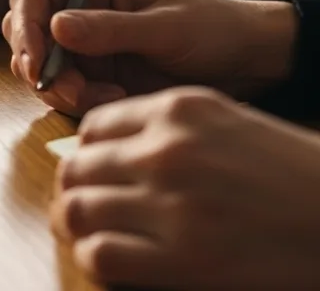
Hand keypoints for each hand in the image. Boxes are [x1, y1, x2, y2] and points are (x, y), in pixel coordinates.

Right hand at [4, 0, 296, 116]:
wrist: (245, 61)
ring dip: (62, 88)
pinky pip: (63, 91)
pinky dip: (80, 102)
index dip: (24, 29)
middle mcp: (77, 9)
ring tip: (108, 96)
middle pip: (24, 35)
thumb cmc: (211, 28)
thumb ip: (109, 28)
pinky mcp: (91, 74)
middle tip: (70, 92)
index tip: (37, 65)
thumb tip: (56, 26)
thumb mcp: (164, 27)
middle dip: (38, 66)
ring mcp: (81, 44)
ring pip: (39, 68)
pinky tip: (117, 98)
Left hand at [54, 87, 319, 289]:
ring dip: (78, 227)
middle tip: (88, 209)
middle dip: (76, 191)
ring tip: (93, 235)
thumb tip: (104, 152)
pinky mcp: (185, 257)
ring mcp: (173, 203)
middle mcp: (168, 150)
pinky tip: (113, 259)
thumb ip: (169, 131)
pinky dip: (96, 258)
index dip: (88, 156)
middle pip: (75, 169)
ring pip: (77, 210)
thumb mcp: (230, 124)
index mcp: (180, 110)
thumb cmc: (293, 174)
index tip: (98, 174)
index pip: (92, 129)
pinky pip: (101, 254)